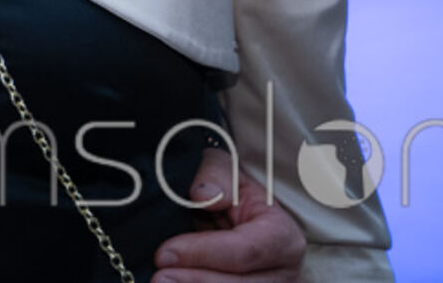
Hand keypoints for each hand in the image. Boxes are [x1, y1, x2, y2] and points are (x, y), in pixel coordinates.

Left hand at [152, 147, 304, 281]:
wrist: (240, 216)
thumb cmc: (234, 192)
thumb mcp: (227, 170)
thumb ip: (216, 177)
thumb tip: (203, 195)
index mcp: (282, 237)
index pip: (244, 251)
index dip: (202, 253)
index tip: (165, 253)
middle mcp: (283, 273)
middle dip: (195, 281)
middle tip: (159, 278)